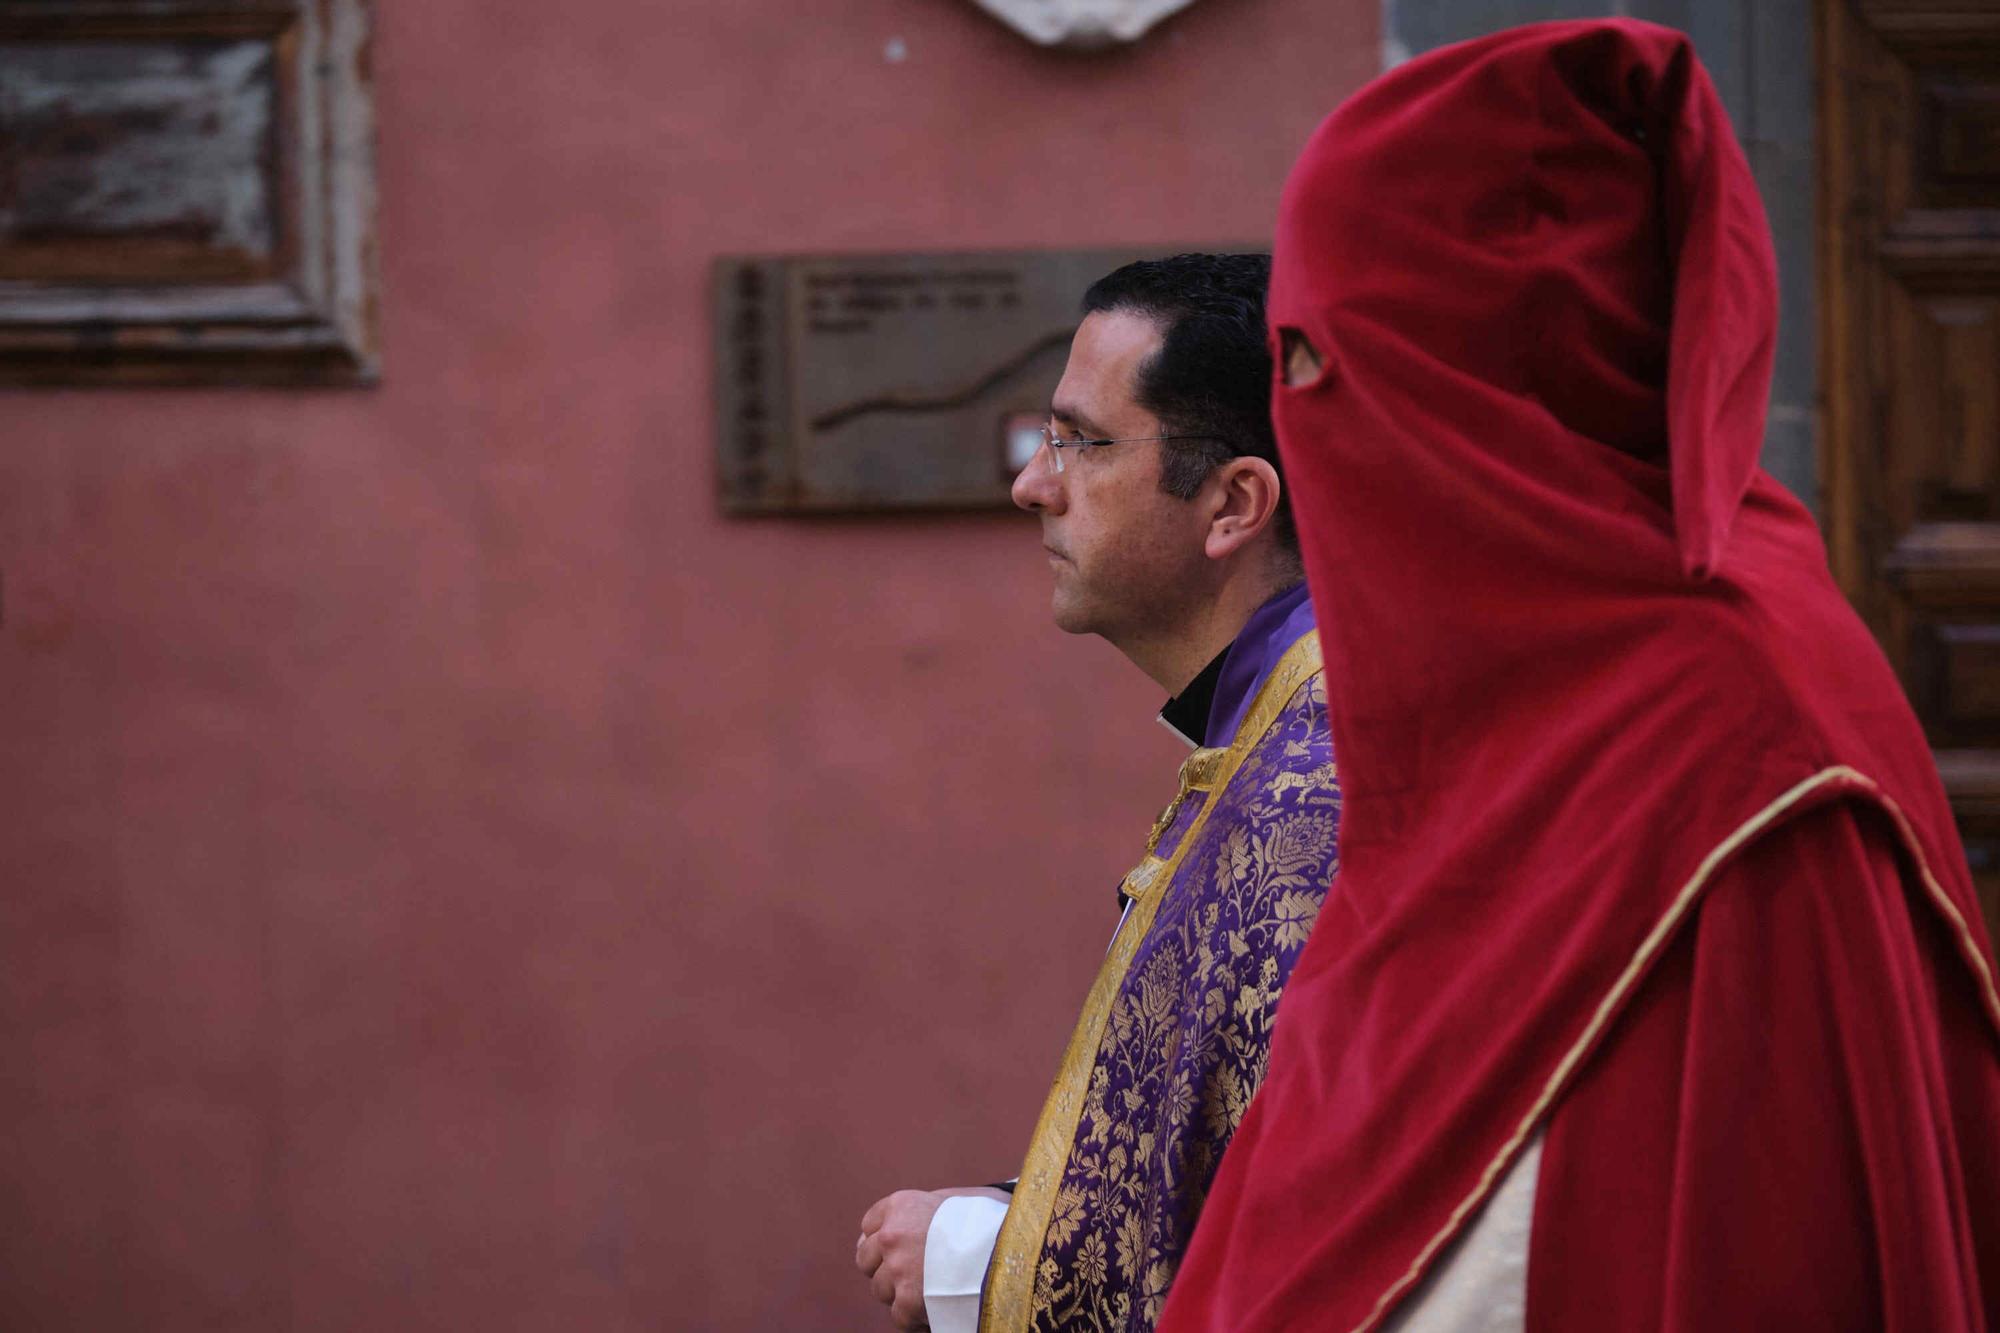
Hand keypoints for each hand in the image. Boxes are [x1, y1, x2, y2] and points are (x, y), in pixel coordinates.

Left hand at [855, 1187, 1001, 1330]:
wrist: (1007, 1250)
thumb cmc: (986, 1221)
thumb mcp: (952, 1201)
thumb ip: (924, 1209)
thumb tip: (906, 1224)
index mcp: (900, 1206)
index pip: (869, 1225)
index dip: (881, 1239)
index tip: (892, 1249)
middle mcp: (891, 1236)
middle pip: (866, 1259)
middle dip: (884, 1268)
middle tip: (909, 1274)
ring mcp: (897, 1270)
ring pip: (880, 1290)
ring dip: (900, 1293)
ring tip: (928, 1292)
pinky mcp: (907, 1302)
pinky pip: (898, 1317)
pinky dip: (914, 1318)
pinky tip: (932, 1311)